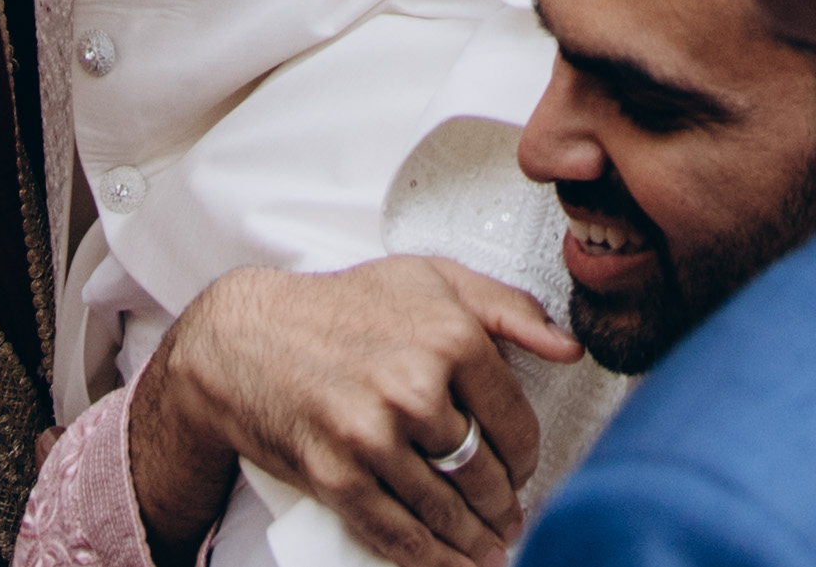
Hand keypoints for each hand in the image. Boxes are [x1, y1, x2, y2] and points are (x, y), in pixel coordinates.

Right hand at [134, 257, 576, 565]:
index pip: (516, 423)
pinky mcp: (339, 477)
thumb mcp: (430, 278)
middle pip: (485, 474)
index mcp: (450, 336)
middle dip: (504, 504)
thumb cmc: (345, 305)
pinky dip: (432, 560)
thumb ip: (506, 307)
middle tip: (510, 515)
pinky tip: (453, 564)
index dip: (528, 457)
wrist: (246, 338)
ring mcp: (375, 437)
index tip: (526, 469)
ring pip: (448, 510)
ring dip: (476, 540)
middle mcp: (416, 387)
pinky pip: (399, 534)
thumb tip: (569, 348)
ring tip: (491, 547)